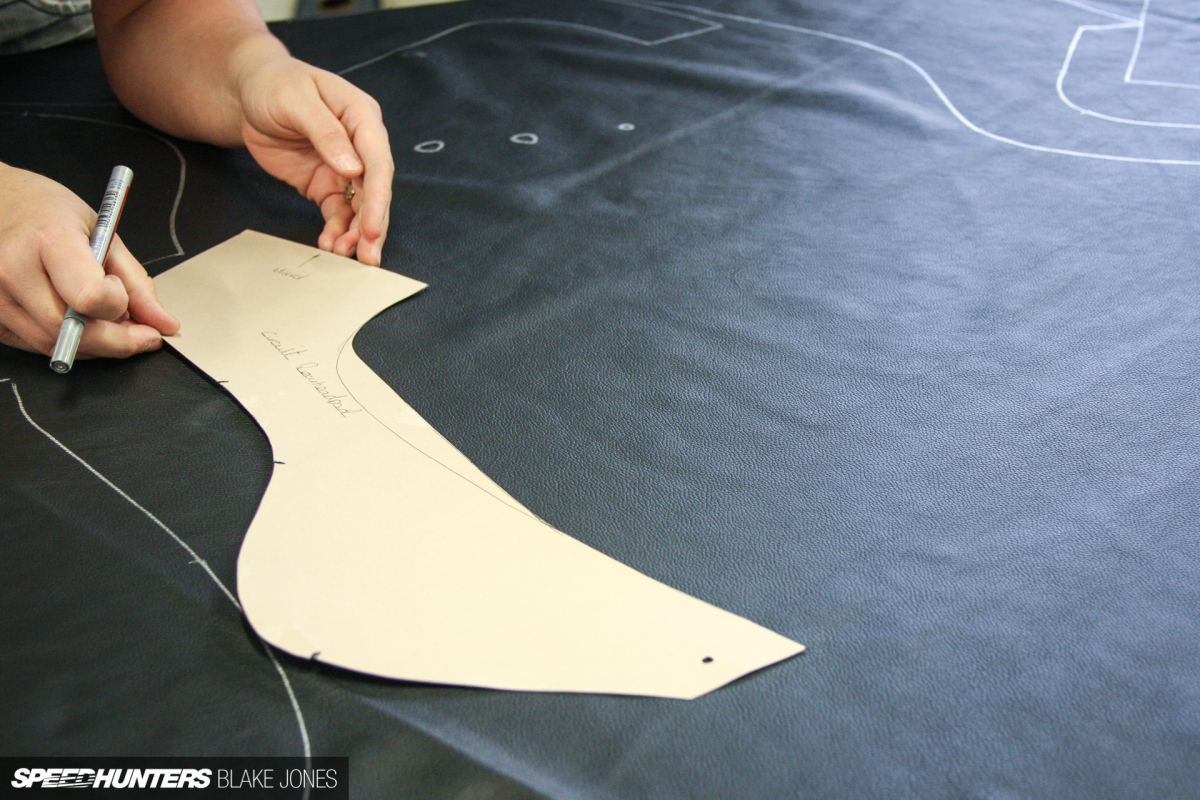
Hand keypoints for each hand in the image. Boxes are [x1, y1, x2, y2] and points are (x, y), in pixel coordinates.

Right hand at [0, 164, 179, 356]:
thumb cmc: (47, 212)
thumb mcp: (103, 231)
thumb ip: (137, 282)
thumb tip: (163, 323)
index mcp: (49, 240)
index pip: (91, 298)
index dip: (118, 304)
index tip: (122, 293)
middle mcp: (14, 270)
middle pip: (74, 332)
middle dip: (116, 340)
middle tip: (138, 331)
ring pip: (56, 345)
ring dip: (93, 345)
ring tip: (105, 321)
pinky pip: (35, 345)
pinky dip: (65, 342)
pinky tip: (75, 322)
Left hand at [234, 44, 392, 264]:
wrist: (250, 91)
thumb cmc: (275, 84)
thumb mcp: (296, 100)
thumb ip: (326, 132)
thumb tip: (353, 168)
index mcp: (362, 117)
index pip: (378, 162)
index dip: (377, 198)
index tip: (371, 227)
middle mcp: (361, 145)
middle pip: (375, 191)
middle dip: (372, 225)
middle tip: (368, 255)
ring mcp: (345, 167)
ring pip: (359, 207)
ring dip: (354, 234)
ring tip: (342, 255)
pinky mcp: (327, 183)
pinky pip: (338, 212)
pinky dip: (336, 231)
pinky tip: (329, 245)